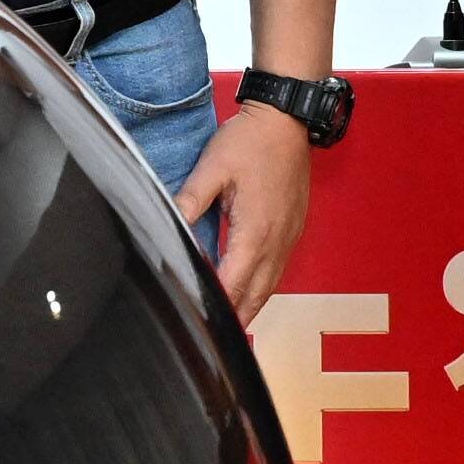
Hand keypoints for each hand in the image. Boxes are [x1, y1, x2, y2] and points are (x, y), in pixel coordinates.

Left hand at [182, 96, 315, 320]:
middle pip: (255, 296)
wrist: (287, 120)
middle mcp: (277, 241)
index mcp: (256, 231)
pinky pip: (277, 271)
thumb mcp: (213, 168)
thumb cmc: (252, 141)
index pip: (233, 282)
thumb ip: (191, 201)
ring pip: (269, 288)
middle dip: (233, 320)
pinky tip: (248, 293)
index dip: (215, 305)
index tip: (197, 323)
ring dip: (249, 308)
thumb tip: (170, 225)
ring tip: (229, 330)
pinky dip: (261, 289)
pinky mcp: (293, 230)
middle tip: (211, 343)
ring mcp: (288, 237)